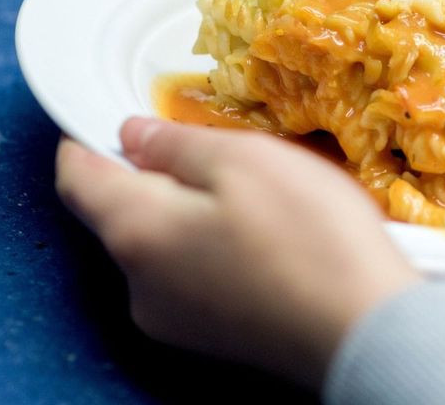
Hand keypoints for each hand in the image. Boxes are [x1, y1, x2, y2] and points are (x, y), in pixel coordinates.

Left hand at [55, 118, 420, 388]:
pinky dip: (218, 246)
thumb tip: (134, 136)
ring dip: (194, 211)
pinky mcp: (214, 335)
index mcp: (135, 233)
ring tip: (260, 194)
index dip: (88, 134)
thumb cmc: (308, 237)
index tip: (120, 109)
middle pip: (124, 212)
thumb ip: (176, 143)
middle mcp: (138, 285)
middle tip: (219, 149)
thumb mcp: (244, 160)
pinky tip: (270, 237)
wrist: (367, 329)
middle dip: (158, 174)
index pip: (76, 177)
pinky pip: (196, 275)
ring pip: (164, 244)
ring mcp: (175, 319)